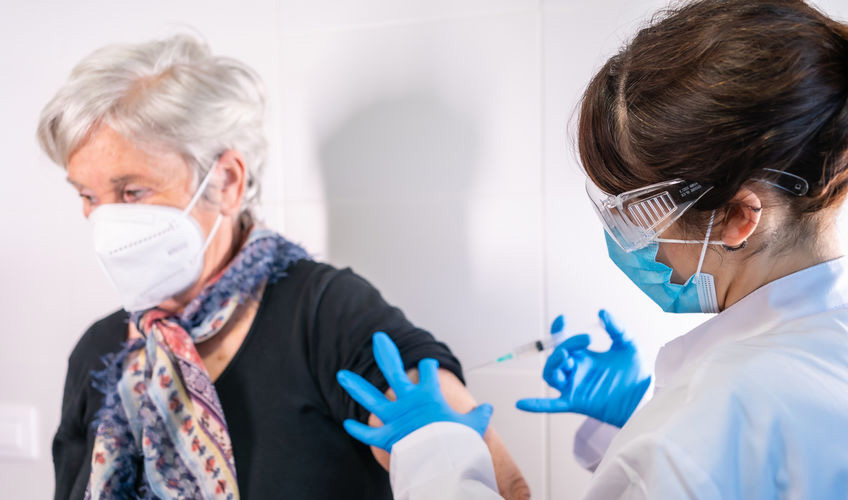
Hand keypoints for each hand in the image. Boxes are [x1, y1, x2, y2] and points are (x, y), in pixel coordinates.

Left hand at [337, 332, 493, 450]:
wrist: (446, 462)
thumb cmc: (459, 443)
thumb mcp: (474, 426)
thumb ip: (478, 415)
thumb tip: (489, 408)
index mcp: (430, 395)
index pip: (427, 372)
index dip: (427, 366)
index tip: (426, 363)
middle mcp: (408, 401)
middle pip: (392, 371)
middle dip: (385, 353)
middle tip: (378, 339)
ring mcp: (395, 418)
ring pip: (370, 398)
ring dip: (355, 386)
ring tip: (341, 374)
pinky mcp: (387, 437)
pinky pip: (368, 434)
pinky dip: (357, 430)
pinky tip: (346, 422)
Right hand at [516, 310, 650, 427]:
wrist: (647, 398)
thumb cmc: (638, 374)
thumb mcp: (627, 345)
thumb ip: (615, 328)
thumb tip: (601, 312)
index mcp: (585, 358)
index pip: (563, 342)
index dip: (558, 330)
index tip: (562, 318)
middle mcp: (576, 371)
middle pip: (555, 357)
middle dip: (564, 345)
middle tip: (585, 340)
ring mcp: (575, 387)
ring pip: (551, 376)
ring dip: (554, 364)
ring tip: (566, 356)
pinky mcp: (577, 403)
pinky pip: (553, 405)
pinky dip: (537, 405)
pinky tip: (520, 403)